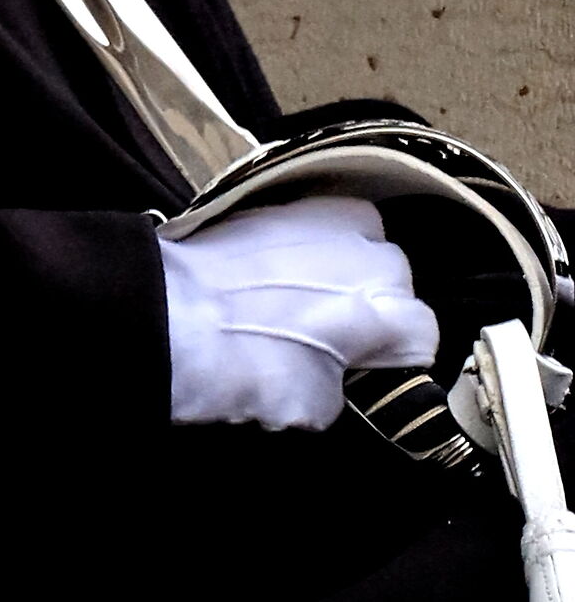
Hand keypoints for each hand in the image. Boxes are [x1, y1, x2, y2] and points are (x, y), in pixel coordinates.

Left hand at [158, 195, 439, 431]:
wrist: (178, 310)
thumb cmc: (253, 368)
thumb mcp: (320, 406)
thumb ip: (352, 379)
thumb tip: (343, 364)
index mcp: (394, 312)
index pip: (422, 336)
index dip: (393, 357)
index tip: (364, 367)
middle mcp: (376, 254)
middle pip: (395, 282)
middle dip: (373, 304)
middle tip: (328, 331)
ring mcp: (334, 216)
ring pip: (364, 242)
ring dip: (347, 265)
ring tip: (302, 291)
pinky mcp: (293, 196)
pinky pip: (324, 219)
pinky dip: (313, 240)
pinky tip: (280, 264)